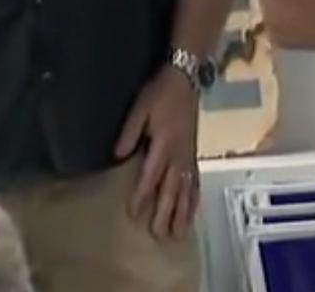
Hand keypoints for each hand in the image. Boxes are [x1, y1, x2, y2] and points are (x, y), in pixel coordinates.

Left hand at [115, 65, 200, 239]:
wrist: (185, 80)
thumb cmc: (159, 94)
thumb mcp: (140, 109)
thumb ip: (129, 133)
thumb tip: (118, 157)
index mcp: (163, 143)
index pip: (151, 175)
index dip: (142, 195)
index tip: (134, 214)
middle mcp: (178, 154)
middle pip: (172, 188)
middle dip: (165, 213)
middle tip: (160, 234)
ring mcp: (188, 155)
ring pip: (186, 189)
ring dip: (182, 212)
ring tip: (178, 233)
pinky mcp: (193, 154)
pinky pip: (196, 181)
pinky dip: (194, 199)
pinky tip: (192, 211)